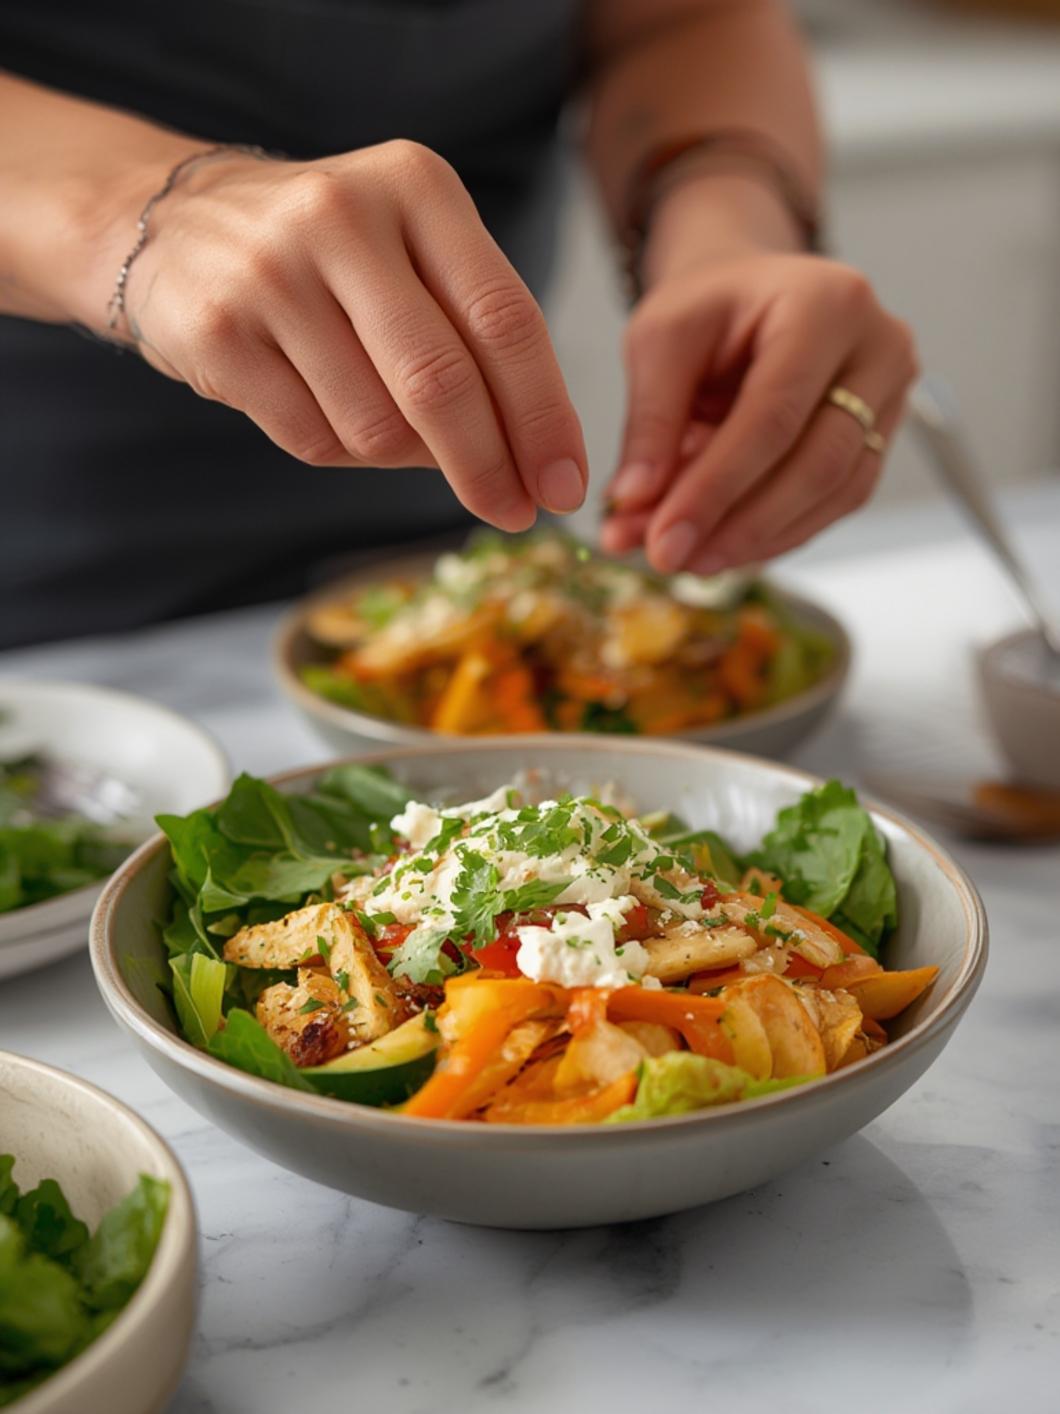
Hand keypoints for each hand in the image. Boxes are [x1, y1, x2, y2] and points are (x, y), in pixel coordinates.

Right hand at [117, 141, 586, 529]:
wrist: (173, 225)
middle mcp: (343, 215)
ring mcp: (272, 273)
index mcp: (417, 187)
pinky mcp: (218, 332)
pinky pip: (312, 439)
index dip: (545, 416)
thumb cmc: (331, 257)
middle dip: (489, 467)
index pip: (505, 320)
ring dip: (400, 456)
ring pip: (376, 428)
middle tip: (515, 514)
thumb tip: (534, 466)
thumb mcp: (414, 255)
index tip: (567, 486)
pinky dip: (338, 450)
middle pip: (443, 381)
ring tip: (383, 421)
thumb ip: (477, 337)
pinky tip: (326, 410)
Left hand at [601, 252, 917, 572]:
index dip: (716, 488)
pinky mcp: (880, 438)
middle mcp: (879, 348)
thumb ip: (650, 421)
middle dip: (737, 524)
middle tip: (669, 559)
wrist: (751, 292)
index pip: (774, 416)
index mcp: (827, 304)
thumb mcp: (660, 340)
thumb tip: (634, 504)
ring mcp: (891, 397)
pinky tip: (723, 549)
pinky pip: (835, 503)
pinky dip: (776, 534)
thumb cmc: (710, 307)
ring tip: (687, 559)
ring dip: (756, 539)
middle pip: (818, 463)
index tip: (661, 539)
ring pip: (834, 493)